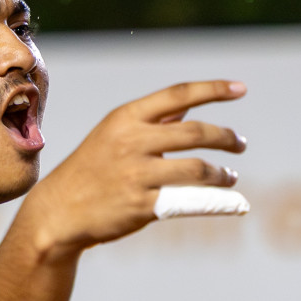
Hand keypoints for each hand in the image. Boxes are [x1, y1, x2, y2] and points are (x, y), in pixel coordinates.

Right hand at [19, 80, 246, 257]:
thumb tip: (189, 106)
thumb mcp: (112, 135)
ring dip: (222, 173)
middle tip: (240, 144)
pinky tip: (235, 202)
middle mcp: (131, 142)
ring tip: (229, 176)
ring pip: (197, 168)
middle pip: (195, 132)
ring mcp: (137, 175)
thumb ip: (151, 122)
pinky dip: (217, 202)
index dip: (213, 90)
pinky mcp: (142, 206)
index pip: (178, 94)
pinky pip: (189, 201)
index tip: (241, 89)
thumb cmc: (91, 171)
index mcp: (125, 118)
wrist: (58, 211)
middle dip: (225, 137)